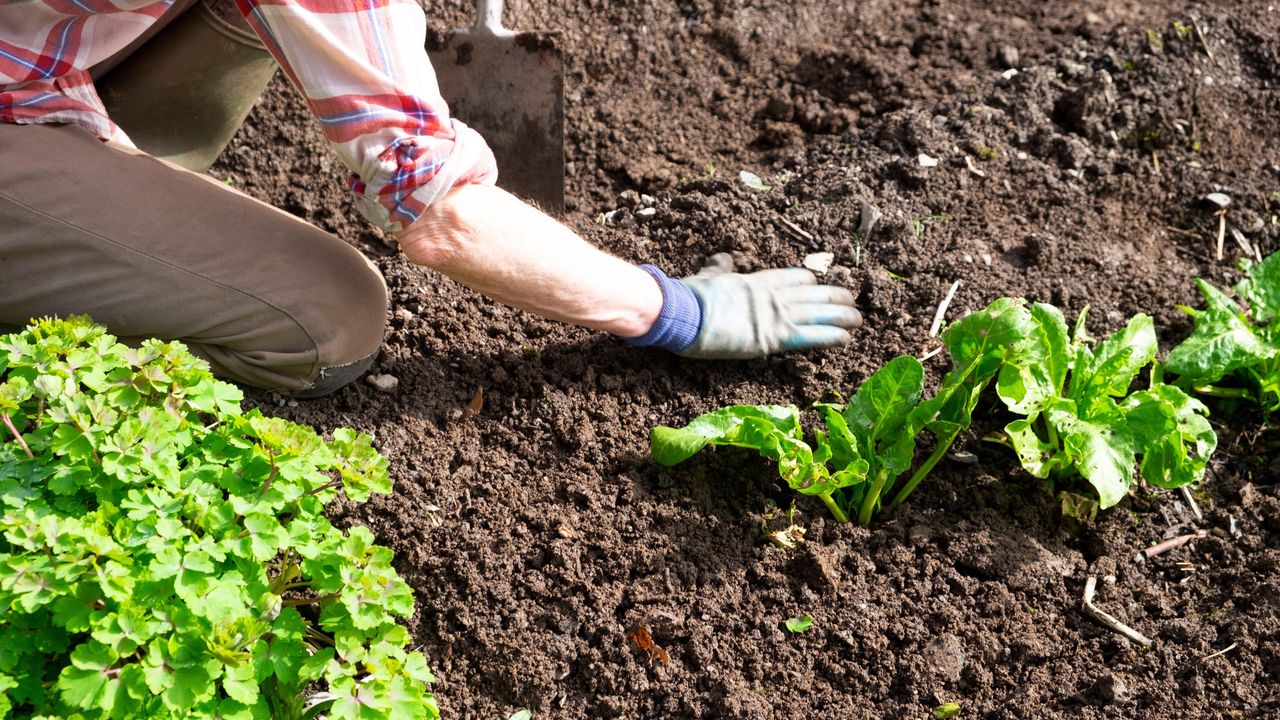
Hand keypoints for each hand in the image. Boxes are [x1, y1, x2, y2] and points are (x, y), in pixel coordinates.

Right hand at [677, 253, 861, 358]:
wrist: (682, 312)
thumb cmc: (688, 296)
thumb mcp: (706, 275)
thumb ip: (718, 268)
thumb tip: (721, 257)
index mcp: (756, 281)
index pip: (792, 277)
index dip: (810, 281)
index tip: (820, 282)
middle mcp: (771, 295)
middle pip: (812, 293)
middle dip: (834, 296)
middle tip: (852, 300)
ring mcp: (774, 315)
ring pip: (818, 313)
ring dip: (842, 316)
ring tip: (859, 319)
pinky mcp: (773, 338)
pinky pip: (811, 337)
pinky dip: (831, 337)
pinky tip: (846, 338)